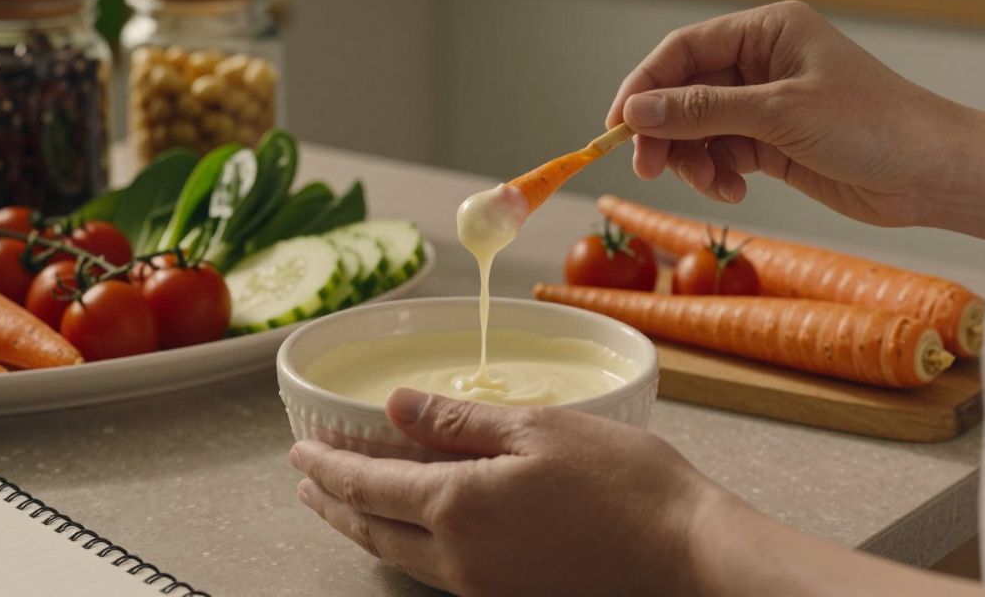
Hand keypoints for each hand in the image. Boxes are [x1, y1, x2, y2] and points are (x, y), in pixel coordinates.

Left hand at [289, 388, 716, 595]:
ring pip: (400, 555)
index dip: (328, 466)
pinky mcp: (509, 594)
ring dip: (363, 526)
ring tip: (343, 504)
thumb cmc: (623, 483)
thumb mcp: (536, 429)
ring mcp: (484, 584)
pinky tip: (410, 529)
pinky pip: (434, 570)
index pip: (369, 484)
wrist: (686, 552)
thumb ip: (456, 420)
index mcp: (459, 507)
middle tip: (304, 481)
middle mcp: (460, 557)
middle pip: (372, 529)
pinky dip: (404, 543)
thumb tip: (394, 406)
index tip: (298, 452)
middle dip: (332, 503)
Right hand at [607, 0, 984, 240]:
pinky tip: (734, 191)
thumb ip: (702, 111)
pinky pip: (721, 153)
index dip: (643, 86)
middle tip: (650, 169)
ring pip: (698, 128)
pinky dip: (717, 174)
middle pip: (684, 92)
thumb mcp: (779, 114)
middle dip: (666, 132)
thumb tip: (636, 112)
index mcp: (768, 31)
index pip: (683, 50)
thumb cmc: (874, 127)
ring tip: (712, 186)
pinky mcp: (772, 142)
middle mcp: (762, 61)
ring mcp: (766, 103)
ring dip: (693, 160)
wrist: (932, 174)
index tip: (616, 126)